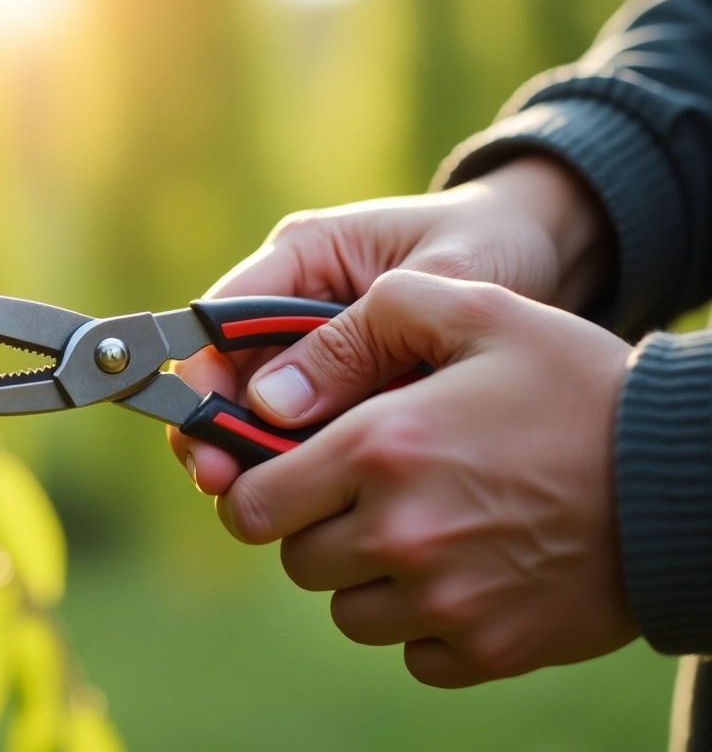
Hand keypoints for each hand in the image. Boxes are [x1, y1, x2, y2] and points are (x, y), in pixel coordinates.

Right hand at [169, 156, 611, 493]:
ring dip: (259, 456)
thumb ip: (357, 340)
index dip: (202, 381)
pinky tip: (312, 503)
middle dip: (220, 431)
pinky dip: (306, 463)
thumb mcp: (439, 279)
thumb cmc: (495, 246)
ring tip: (264, 506)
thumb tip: (269, 406)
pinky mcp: (346, 384)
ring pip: (261, 410)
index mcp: (303, 256)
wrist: (548, 252)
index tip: (205, 436)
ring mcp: (317, 346)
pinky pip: (308, 428)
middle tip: (224, 488)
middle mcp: (294, 301)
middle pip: (228, 374)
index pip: (219, 320)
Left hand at [216, 270, 635, 686]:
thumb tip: (271, 392)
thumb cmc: (576, 386)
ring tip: (422, 531)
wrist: (685, 479)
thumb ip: (366, 323)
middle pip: (298, 560)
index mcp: (380, 449)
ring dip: (367, 578)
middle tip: (366, 496)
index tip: (282, 478)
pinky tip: (463, 574)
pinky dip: (424, 623)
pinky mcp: (488, 648)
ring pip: (350, 611)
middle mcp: (400, 534)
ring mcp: (444, 601)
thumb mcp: (478, 310)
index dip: (256, 489)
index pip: (251, 504)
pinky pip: (413, 653)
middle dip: (317, 527)